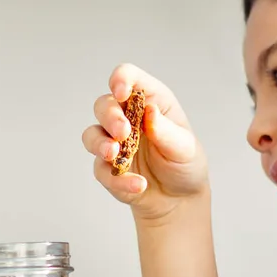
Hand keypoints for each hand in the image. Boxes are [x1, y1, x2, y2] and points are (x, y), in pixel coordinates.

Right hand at [82, 63, 207, 222]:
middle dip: (110, 116)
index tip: (121, 92)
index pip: (128, 77)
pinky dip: (117, 179)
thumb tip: (149, 112)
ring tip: (114, 154)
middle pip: (104, 105)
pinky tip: (138, 185)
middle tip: (123, 132)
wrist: (178, 199)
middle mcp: (126, 117)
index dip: (120, 79)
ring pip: (91, 135)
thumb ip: (166, 131)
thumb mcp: (184, 147)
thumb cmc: (184, 162)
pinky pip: (101, 169)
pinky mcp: (106, 167)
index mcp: (148, 100)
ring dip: (100, 144)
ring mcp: (113, 142)